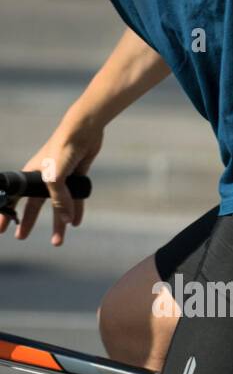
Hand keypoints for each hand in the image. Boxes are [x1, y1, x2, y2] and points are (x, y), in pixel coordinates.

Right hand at [1, 121, 103, 245]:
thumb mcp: (56, 176)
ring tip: (57, 242)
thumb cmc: (63, 148)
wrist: (82, 131)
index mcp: (30, 175)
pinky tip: (76, 223)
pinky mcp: (75, 176)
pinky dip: (75, 210)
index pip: (15, 199)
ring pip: (57, 206)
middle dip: (27, 222)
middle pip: (34, 206)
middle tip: (21, 237)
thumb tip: (67, 222)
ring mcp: (60, 178)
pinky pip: (74, 198)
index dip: (6, 213)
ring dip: (57, 224)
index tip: (0, 229)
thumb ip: (60, 199)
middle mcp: (43, 178)